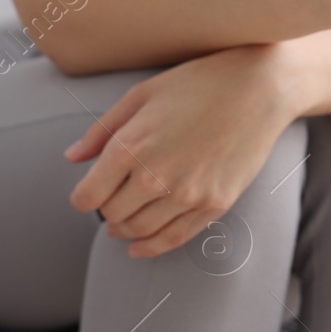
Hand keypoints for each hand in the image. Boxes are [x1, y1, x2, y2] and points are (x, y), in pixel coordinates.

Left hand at [65, 45, 303, 257]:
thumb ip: (102, 131)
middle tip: (108, 202)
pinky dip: (152, 246)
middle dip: (104, 211)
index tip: (84, 196)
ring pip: (140, 230)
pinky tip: (139, 247)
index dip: (81, 198)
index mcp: (131, 146)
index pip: (88, 195)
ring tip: (120, 224)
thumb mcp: (140, 96)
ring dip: (124, 230)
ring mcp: (188, 194)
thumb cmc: (197, 84)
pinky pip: (174, 238)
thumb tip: (72, 158)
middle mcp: (156, 176)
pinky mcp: (214, 205)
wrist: (258, 89)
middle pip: (112, 215)